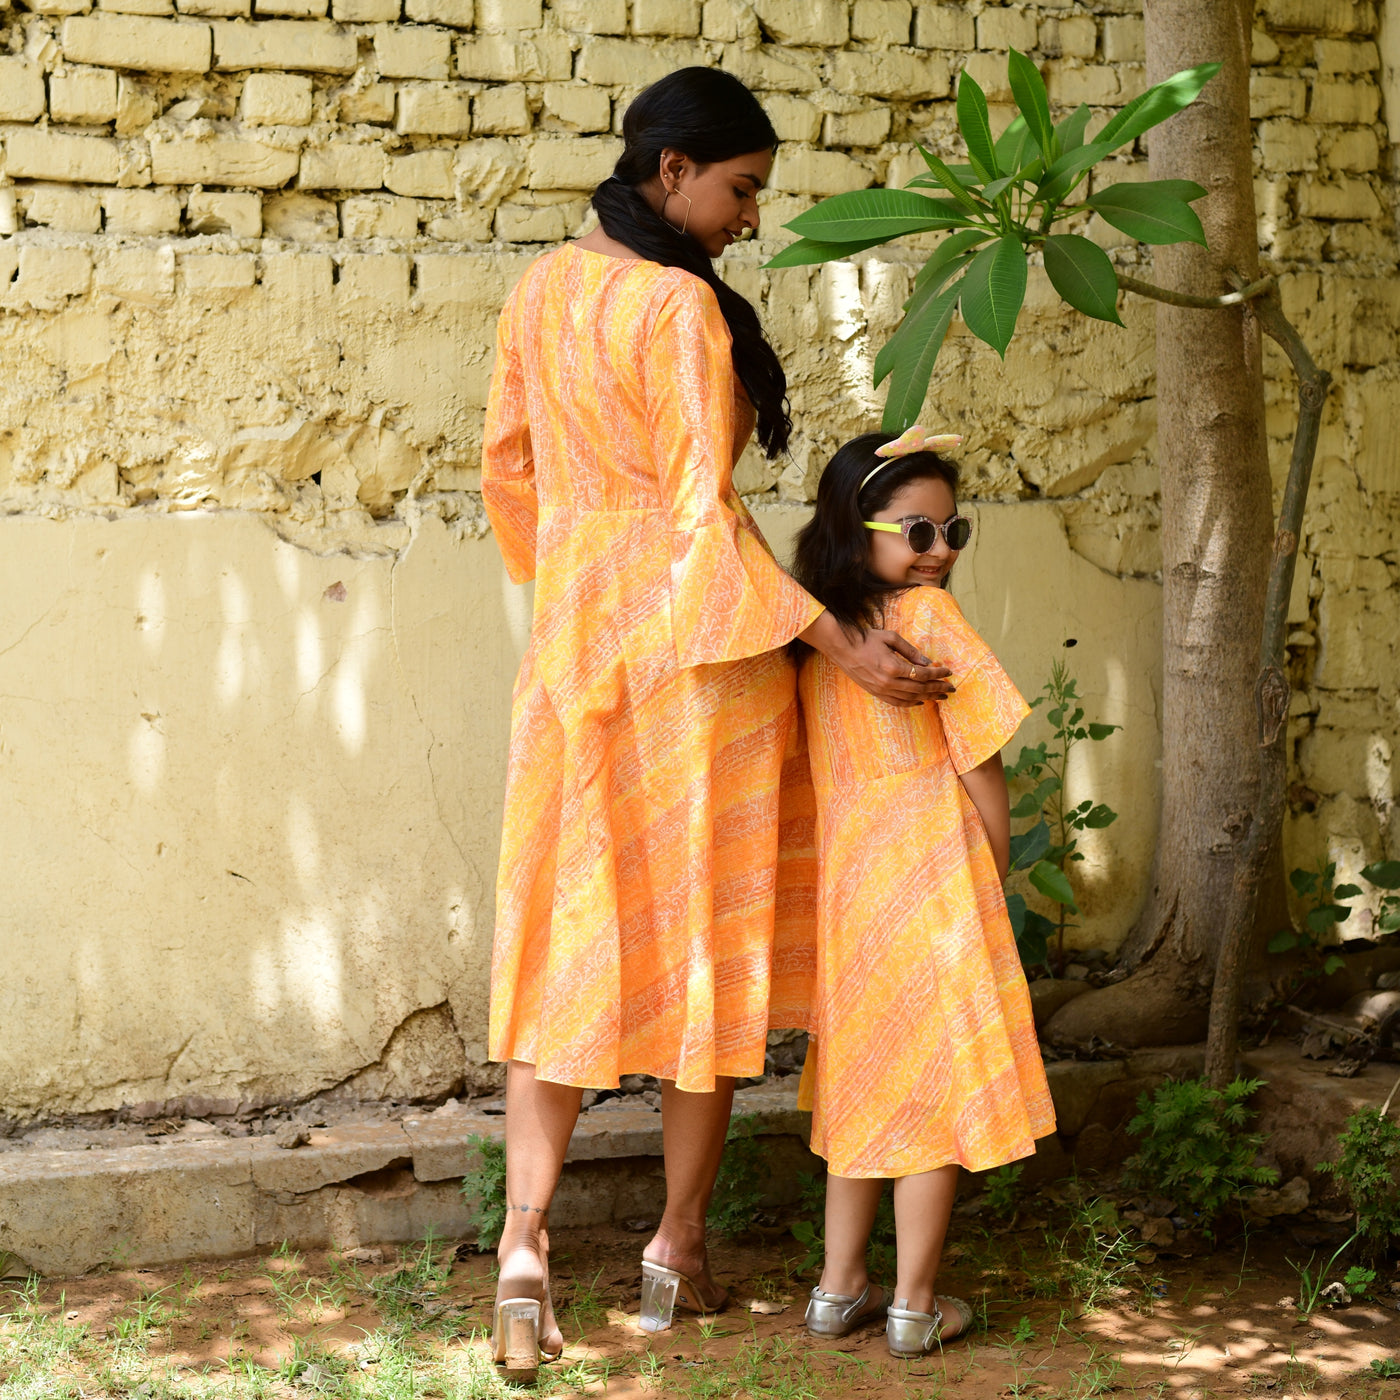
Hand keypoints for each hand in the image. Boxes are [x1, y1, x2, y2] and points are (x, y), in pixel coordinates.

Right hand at [799, 613, 953, 707]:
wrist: (842, 648)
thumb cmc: (866, 639)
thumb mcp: (891, 638)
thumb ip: (910, 651)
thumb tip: (927, 662)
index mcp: (892, 667)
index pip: (922, 674)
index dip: (938, 674)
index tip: (949, 672)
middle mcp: (888, 682)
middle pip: (919, 689)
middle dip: (938, 688)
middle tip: (951, 688)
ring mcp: (881, 690)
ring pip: (910, 698)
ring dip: (928, 697)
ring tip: (941, 696)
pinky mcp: (876, 693)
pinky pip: (897, 702)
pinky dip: (911, 703)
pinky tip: (921, 701)